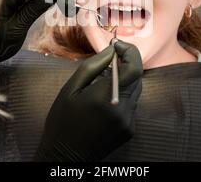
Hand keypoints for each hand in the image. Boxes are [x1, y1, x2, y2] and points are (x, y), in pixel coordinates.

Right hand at [34, 40, 143, 161]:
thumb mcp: (70, 89)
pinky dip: (122, 96)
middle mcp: (122, 109)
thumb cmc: (63, 120)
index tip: (117, 46)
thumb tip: (111, 50)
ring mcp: (128, 121)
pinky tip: (104, 102)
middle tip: (107, 64)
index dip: (130, 52)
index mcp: (105, 97)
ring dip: (124, 81)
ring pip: (135, 90)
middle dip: (125, 65)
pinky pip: (132, 104)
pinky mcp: (130, 129)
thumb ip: (93, 66)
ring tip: (102, 85)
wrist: (66, 155)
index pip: (134, 68)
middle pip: (136, 77)